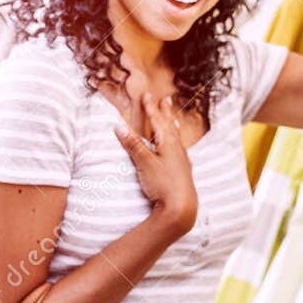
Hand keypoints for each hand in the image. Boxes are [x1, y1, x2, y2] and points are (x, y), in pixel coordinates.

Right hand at [113, 89, 197, 233]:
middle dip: (165, 112)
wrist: (181, 207)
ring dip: (173, 126)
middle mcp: (177, 149)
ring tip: (173, 118)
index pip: (157, 120)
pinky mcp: (184, 172)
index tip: (146, 95)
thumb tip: (119, 126)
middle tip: (166, 99)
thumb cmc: (163, 184)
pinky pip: (180, 150)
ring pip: (177, 138)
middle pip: (169, 126)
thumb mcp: (144, 163)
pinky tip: (179, 148)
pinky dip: (177, 143)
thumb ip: (133, 145)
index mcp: (168, 143)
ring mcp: (182, 160)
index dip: (150, 107)